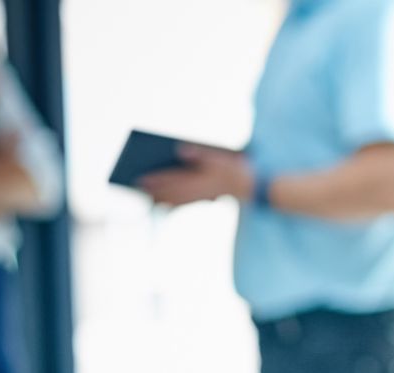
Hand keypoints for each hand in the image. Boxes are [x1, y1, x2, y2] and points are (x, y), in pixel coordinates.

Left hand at [138, 143, 252, 207]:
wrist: (254, 186)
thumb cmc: (234, 168)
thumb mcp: (219, 157)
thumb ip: (199, 153)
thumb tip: (180, 148)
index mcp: (201, 179)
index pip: (174, 179)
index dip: (156, 180)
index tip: (141, 179)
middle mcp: (200, 190)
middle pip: (173, 190)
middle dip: (156, 190)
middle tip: (139, 187)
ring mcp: (203, 196)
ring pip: (179, 199)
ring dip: (163, 198)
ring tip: (150, 197)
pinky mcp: (207, 198)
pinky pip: (188, 203)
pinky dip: (176, 203)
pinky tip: (168, 203)